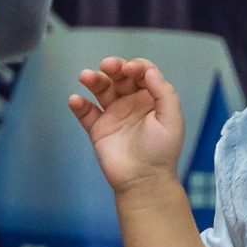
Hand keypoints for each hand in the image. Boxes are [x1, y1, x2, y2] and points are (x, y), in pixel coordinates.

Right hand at [68, 58, 186, 194]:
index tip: (130, 69)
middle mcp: (132, 103)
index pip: (143, 74)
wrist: (143, 180)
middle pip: (120, 77)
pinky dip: (79, 105)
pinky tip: (76, 100)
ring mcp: (114, 114)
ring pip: (101, 89)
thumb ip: (164, 94)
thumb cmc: (161, 152)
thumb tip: (150, 72)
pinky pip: (86, 112)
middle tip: (107, 65)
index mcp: (152, 99)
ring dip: (93, 80)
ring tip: (85, 76)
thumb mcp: (171, 121)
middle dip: (114, 67)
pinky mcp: (98, 128)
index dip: (136, 67)